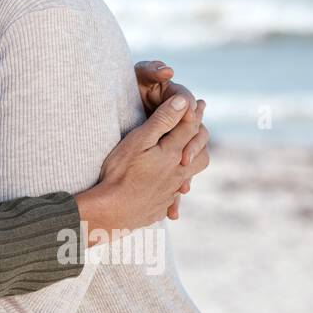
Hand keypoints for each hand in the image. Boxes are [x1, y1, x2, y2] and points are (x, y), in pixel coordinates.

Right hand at [75, 95, 209, 240]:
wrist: (112, 211)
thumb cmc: (121, 173)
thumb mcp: (139, 140)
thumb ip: (163, 121)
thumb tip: (186, 101)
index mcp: (173, 154)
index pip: (191, 129)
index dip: (194, 114)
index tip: (198, 103)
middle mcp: (178, 173)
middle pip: (200, 155)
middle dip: (199, 139)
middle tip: (196, 128)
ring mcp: (170, 191)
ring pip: (190, 176)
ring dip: (191, 163)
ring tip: (185, 156)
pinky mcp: (161, 206)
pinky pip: (175, 194)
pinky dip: (174, 185)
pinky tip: (163, 185)